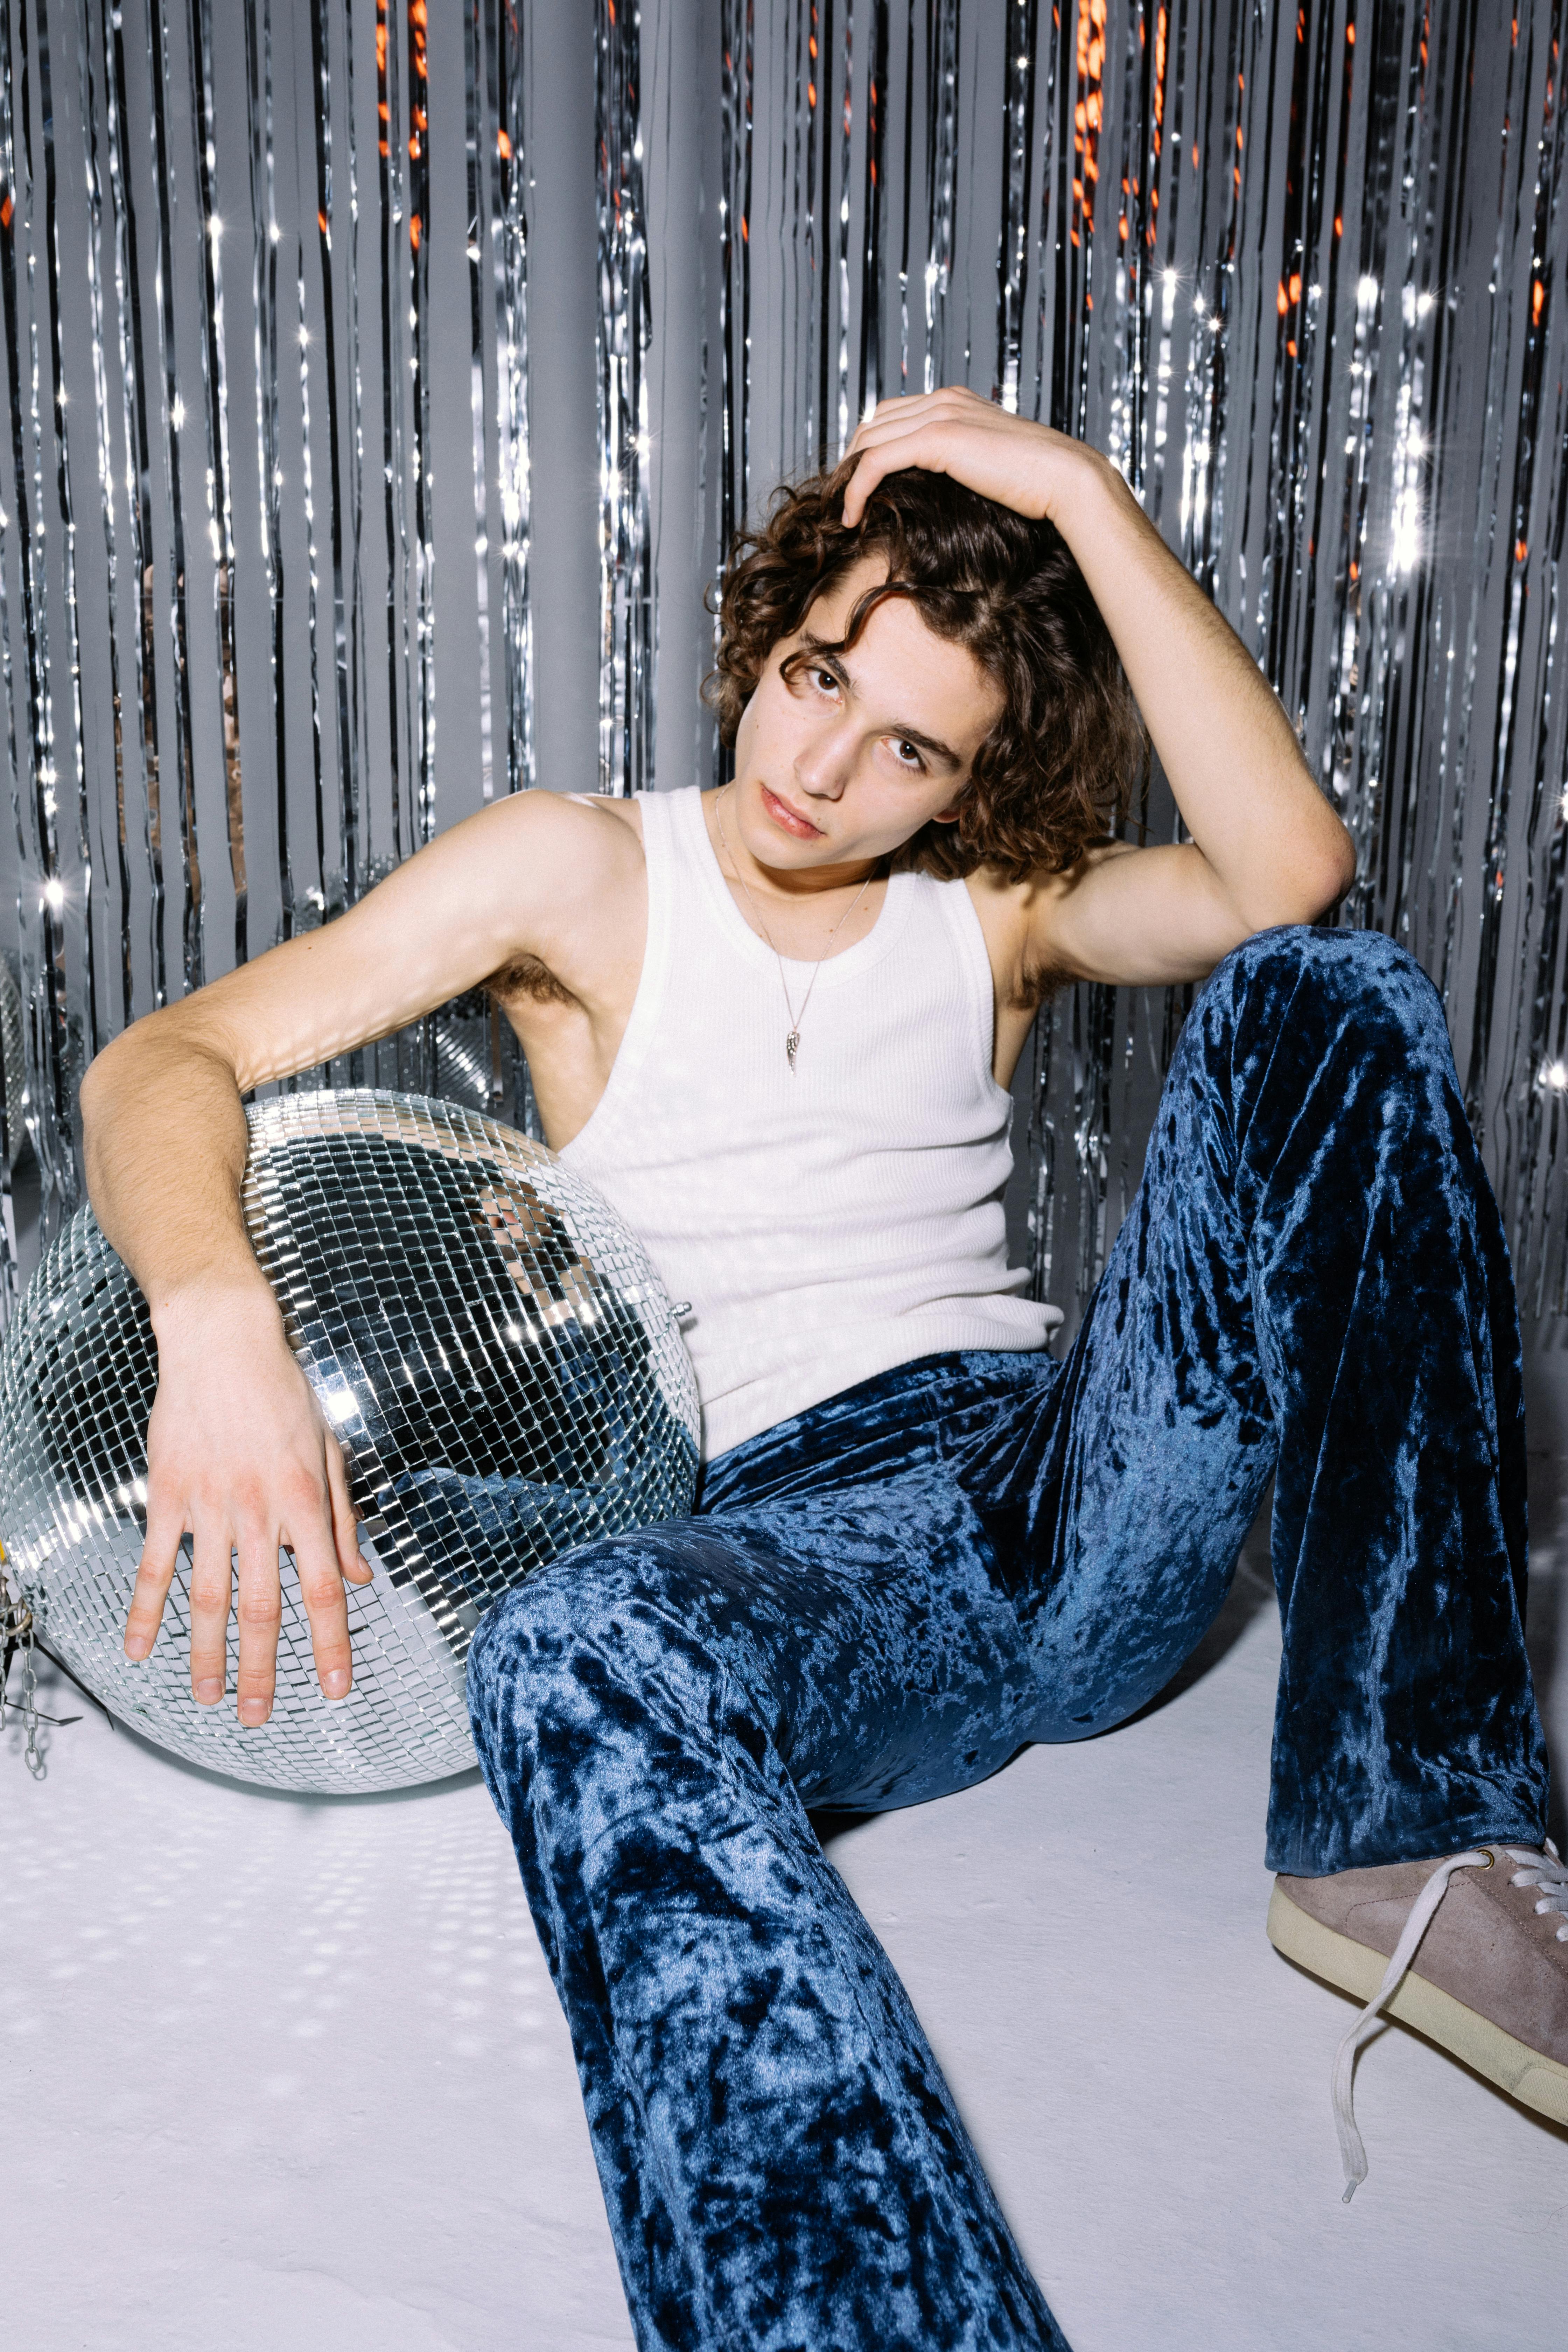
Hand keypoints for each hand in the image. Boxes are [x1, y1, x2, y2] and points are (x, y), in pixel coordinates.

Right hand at [122, 1288, 369, 1725]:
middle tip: (261, 1717)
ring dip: (207, 1654)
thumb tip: (364, 1577)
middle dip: (265, 1669)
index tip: (336, 1688)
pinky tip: (140, 1650)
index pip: (325, 1589)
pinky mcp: (169, 1496)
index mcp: (307, 1502)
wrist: (224, 1343)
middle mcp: (260, 1512)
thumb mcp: (330, 1451)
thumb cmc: (283, 1393)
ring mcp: (210, 1507)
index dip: (332, 1644)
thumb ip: (345, 1520)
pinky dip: (146, 1611)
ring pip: (208, 1598)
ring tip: (208, 1697)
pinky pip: (156, 1565)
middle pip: (264, 1608)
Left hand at [840, 385, 1108, 532]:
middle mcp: (943, 399)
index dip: (866, 451)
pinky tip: (851, 517)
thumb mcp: (987, 467)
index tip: (856, 490)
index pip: (889, 415)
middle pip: (871, 423)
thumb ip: (960, 463)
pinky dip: (856, 489)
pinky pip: (876, 461)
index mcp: (954, 401)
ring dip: (846, 478)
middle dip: (849, 464)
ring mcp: (941, 413)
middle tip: (839, 503)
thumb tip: (938, 488)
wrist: (1066, 479)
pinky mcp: (939, 438)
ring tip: (841, 512)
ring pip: (868, 440)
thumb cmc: (1036, 484)